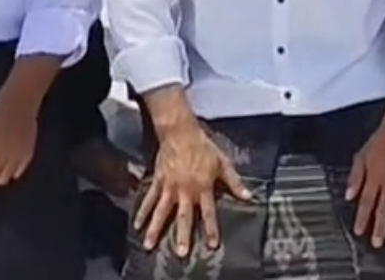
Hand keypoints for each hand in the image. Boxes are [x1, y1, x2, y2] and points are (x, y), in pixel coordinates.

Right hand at [134, 121, 250, 256]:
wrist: (180, 132)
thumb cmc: (203, 147)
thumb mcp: (222, 162)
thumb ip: (234, 181)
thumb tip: (248, 196)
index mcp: (202, 187)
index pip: (208, 212)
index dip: (210, 228)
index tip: (211, 245)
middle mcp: (185, 190)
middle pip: (183, 216)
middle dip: (182, 235)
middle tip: (180, 253)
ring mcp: (170, 187)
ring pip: (162, 211)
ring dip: (155, 228)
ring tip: (148, 245)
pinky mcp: (159, 181)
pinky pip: (149, 198)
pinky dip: (142, 211)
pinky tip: (137, 224)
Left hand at [346, 115, 384, 246]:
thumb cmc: (379, 142)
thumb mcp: (362, 155)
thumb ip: (355, 176)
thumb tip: (349, 195)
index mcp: (375, 176)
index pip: (366, 201)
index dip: (362, 217)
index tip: (359, 231)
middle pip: (384, 207)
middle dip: (380, 227)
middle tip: (378, 243)